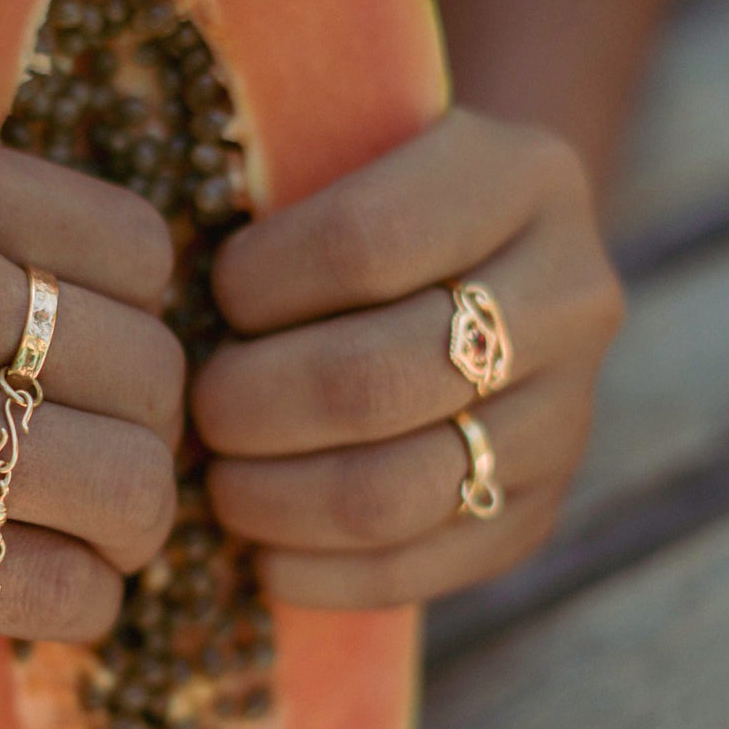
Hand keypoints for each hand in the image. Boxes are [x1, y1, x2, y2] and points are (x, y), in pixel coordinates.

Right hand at [0, 117, 182, 646]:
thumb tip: (140, 296)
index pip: (137, 246)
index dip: (141, 312)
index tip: (102, 353)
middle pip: (150, 372)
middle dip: (146, 426)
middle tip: (102, 454)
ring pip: (130, 488)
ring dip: (133, 523)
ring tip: (91, 529)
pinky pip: (64, 590)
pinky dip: (82, 602)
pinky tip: (40, 587)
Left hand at [191, 108, 623, 607]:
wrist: (493, 270)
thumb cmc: (375, 206)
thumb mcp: (350, 155)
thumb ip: (280, 194)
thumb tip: (157, 306)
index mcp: (521, 177)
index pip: (364, 242)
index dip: (260, 283)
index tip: (216, 297)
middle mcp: (571, 296)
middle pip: (375, 380)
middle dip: (252, 406)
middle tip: (198, 409)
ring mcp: (568, 414)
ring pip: (394, 489)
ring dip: (276, 499)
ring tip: (221, 483)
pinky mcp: (540, 509)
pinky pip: (421, 568)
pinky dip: (323, 574)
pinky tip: (265, 555)